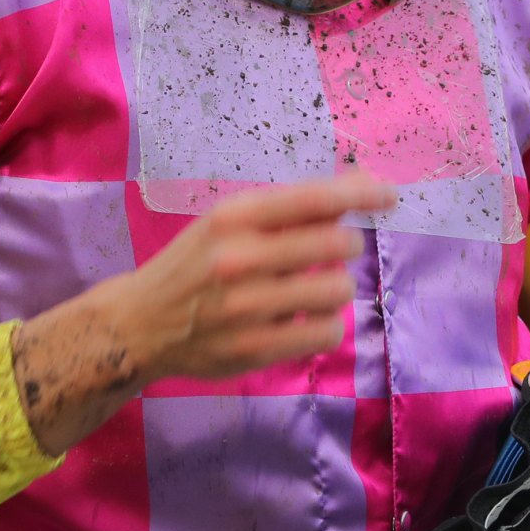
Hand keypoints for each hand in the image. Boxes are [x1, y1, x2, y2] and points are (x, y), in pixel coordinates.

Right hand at [122, 172, 388, 380]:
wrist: (140, 323)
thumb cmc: (197, 263)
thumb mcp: (231, 222)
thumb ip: (292, 207)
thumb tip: (363, 181)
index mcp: (235, 217)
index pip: (315, 198)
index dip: (362, 194)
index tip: (389, 196)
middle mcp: (240, 257)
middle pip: (337, 243)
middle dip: (346, 246)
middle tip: (331, 253)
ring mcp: (247, 307)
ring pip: (338, 289)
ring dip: (335, 287)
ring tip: (311, 289)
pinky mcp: (255, 348)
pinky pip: (326, 331)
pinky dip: (326, 325)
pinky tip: (303, 320)